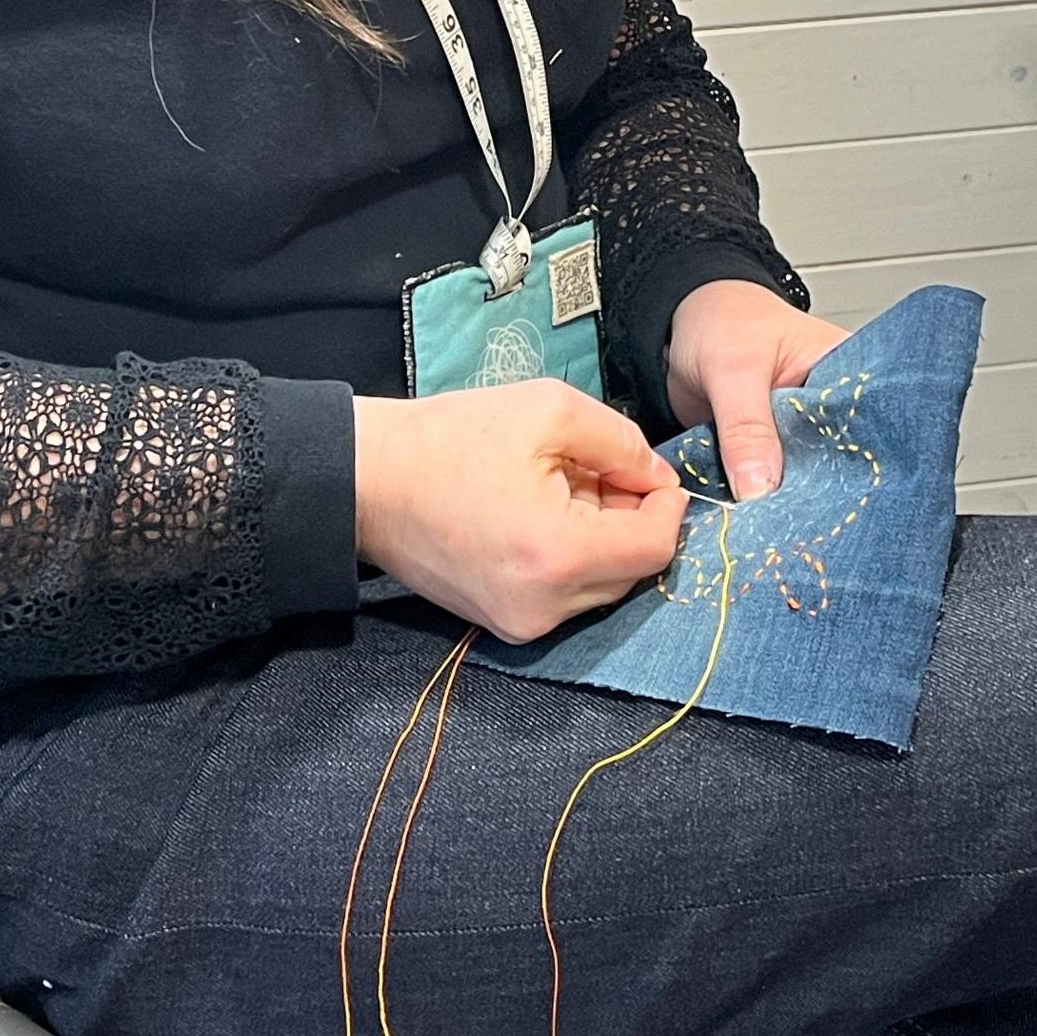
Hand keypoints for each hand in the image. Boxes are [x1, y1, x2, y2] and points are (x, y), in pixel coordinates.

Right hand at [351, 381, 683, 642]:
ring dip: (600, 538)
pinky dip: (569, 556)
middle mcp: (544, 607)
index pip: (655, 548)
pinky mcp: (502, 624)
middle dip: (629, 519)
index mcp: (558, 556)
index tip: (652, 473)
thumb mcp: (550, 411)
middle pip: (632, 571)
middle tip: (600, 471)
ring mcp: (521, 624)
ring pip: (601, 585)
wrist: (369, 480)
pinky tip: (538, 514)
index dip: (667, 506)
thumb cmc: (451, 439)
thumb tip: (657, 477)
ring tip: (561, 488)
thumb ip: (623, 443)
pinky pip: (565, 594)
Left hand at [665, 279, 848, 500]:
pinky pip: (772, 482)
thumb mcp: (733, 367)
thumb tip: (759, 487)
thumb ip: (746, 426)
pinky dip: (760, 498)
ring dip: (786, 500)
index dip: (854, 463)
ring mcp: (802, 431)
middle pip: (837, 459)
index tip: (833, 499)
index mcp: (844, 368)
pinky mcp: (772, 452)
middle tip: (797, 520)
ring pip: (803, 477)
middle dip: (817, 492)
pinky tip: (755, 516)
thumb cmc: (721, 321)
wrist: (679, 329)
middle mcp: (830, 404)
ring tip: (773, 523)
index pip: (865, 424)